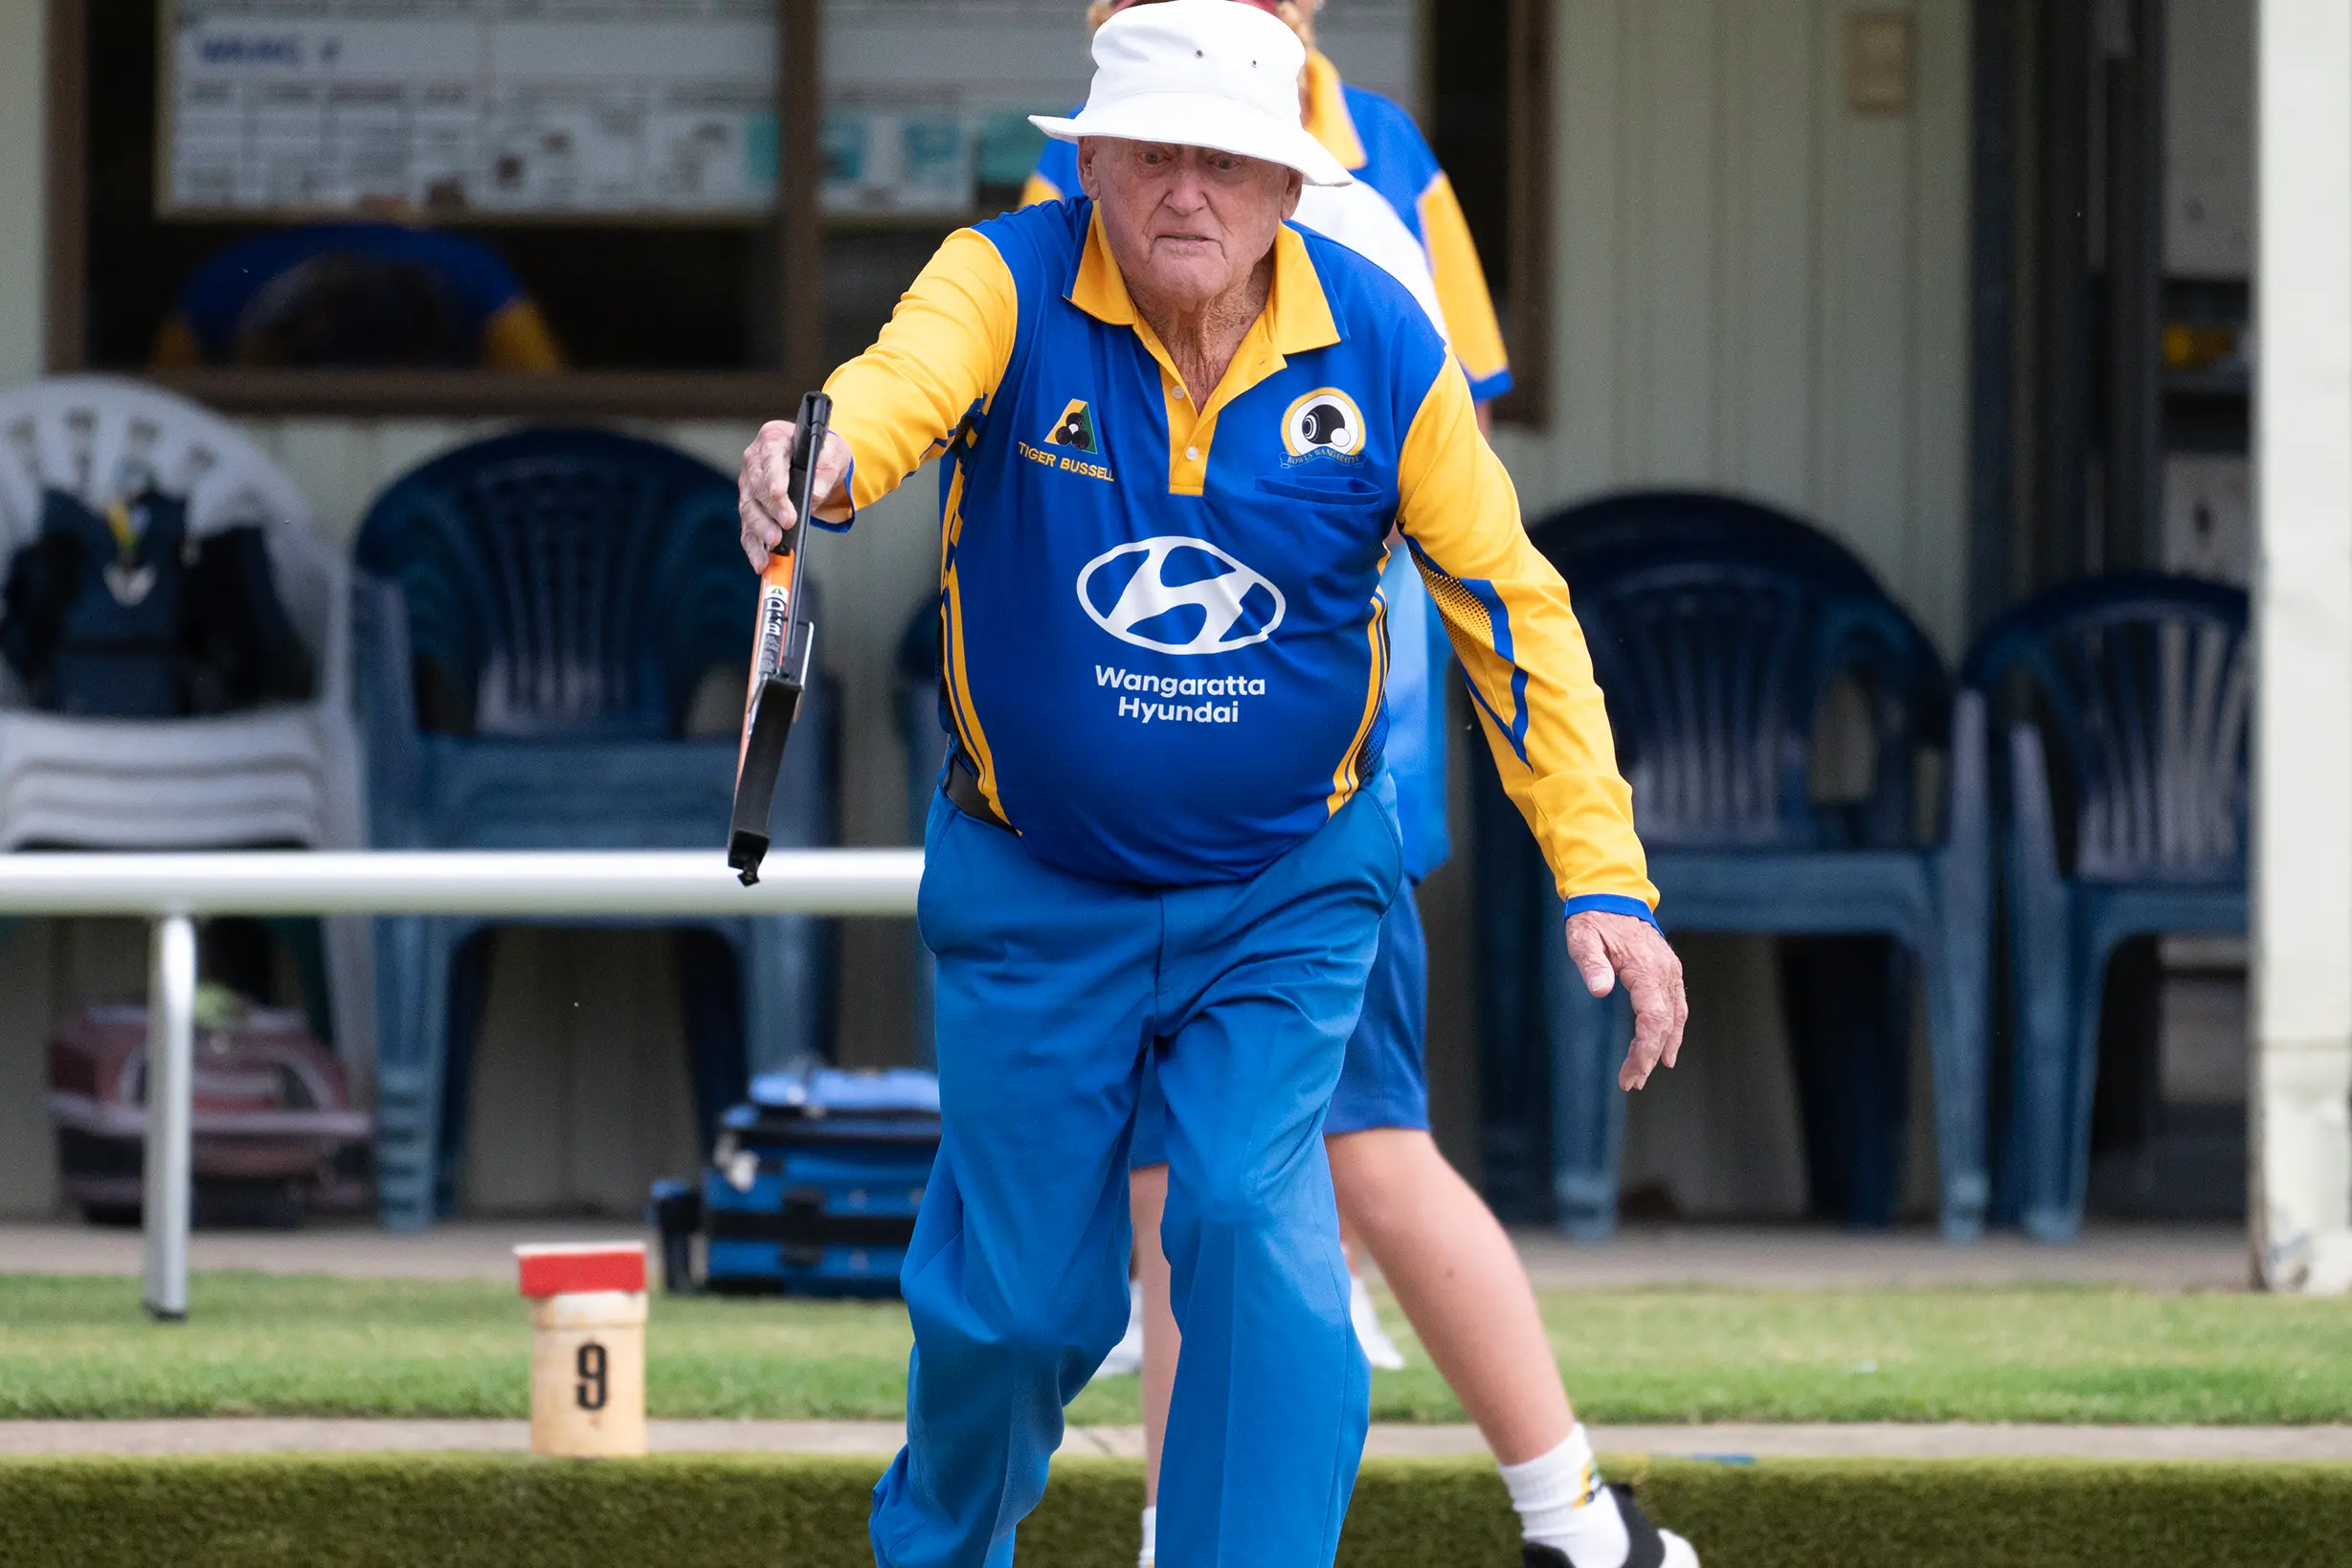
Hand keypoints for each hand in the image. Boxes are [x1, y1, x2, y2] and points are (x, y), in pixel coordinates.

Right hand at [739, 420, 853, 567]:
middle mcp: (756, 460)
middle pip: (757, 487)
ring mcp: (749, 484)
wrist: (816, 459)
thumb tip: (814, 496)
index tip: (779, 495)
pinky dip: (754, 546)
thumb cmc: (822, 453)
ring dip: (760, 530)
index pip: (771, 459)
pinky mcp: (750, 506)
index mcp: (774, 439)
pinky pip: (748, 528)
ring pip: (749, 509)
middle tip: (785, 526)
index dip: (774, 479)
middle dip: (770, 510)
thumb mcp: (833, 455)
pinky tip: (761, 562)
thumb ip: (824, 474)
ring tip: (774, 546)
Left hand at [1565, 910, 1686, 1090]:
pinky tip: (1665, 1048)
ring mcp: (1670, 971)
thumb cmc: (1593, 918)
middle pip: (1666, 1025)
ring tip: (1645, 1073)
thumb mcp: (1583, 938)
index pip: (1653, 1020)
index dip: (1644, 1051)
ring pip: (1676, 1018)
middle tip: (1630, 1083)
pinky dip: (1672, 1030)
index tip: (1629, 1075)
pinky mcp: (1668, 970)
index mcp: (1646, 968)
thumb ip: (1591, 964)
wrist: (1611, 893)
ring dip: (1663, 1047)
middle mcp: (1665, 972)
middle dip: (1649, 1057)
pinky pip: (1677, 1006)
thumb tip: (1600, 991)